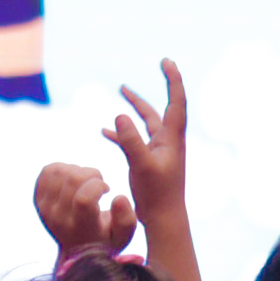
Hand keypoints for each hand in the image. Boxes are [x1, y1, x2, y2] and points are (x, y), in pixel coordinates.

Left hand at [35, 162, 137, 259]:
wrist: (76, 254)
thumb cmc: (105, 240)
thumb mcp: (123, 237)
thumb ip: (126, 219)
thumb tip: (118, 197)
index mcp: (80, 228)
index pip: (83, 199)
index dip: (98, 185)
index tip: (107, 190)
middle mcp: (59, 218)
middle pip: (72, 179)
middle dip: (91, 173)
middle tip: (98, 183)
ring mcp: (45, 208)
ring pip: (60, 171)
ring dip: (78, 169)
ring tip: (86, 182)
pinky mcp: (38, 200)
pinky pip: (48, 171)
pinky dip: (63, 168)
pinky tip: (74, 180)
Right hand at [104, 60, 188, 223]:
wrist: (164, 219)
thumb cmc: (158, 195)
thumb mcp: (142, 166)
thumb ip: (130, 141)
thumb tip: (120, 114)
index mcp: (171, 138)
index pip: (176, 101)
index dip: (173, 79)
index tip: (166, 61)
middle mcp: (167, 141)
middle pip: (157, 109)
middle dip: (148, 90)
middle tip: (149, 68)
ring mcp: (157, 151)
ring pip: (145, 123)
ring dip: (133, 108)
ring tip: (122, 90)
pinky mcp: (147, 162)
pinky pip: (133, 141)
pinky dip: (120, 134)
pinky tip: (103, 132)